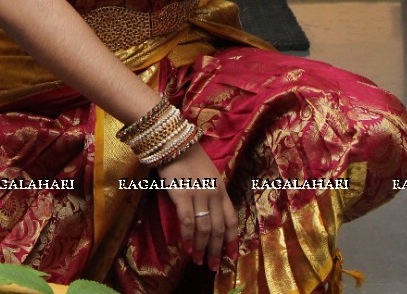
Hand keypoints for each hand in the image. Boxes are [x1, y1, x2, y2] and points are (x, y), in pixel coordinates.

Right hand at [158, 143, 238, 270]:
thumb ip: (212, 194)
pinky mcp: (183, 195)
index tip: (231, 256)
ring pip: (204, 228)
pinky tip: (186, 248)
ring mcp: (199, 194)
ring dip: (201, 247)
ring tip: (198, 261)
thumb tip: (209, 217)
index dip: (232, 239)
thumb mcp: (208, 175)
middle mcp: (214, 194)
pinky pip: (187, 221)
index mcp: (222, 189)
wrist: (174, 141)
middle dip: (217, 250)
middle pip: (219, 228)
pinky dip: (187, 237)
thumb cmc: (188, 158)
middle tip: (213, 266)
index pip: (232, 219)